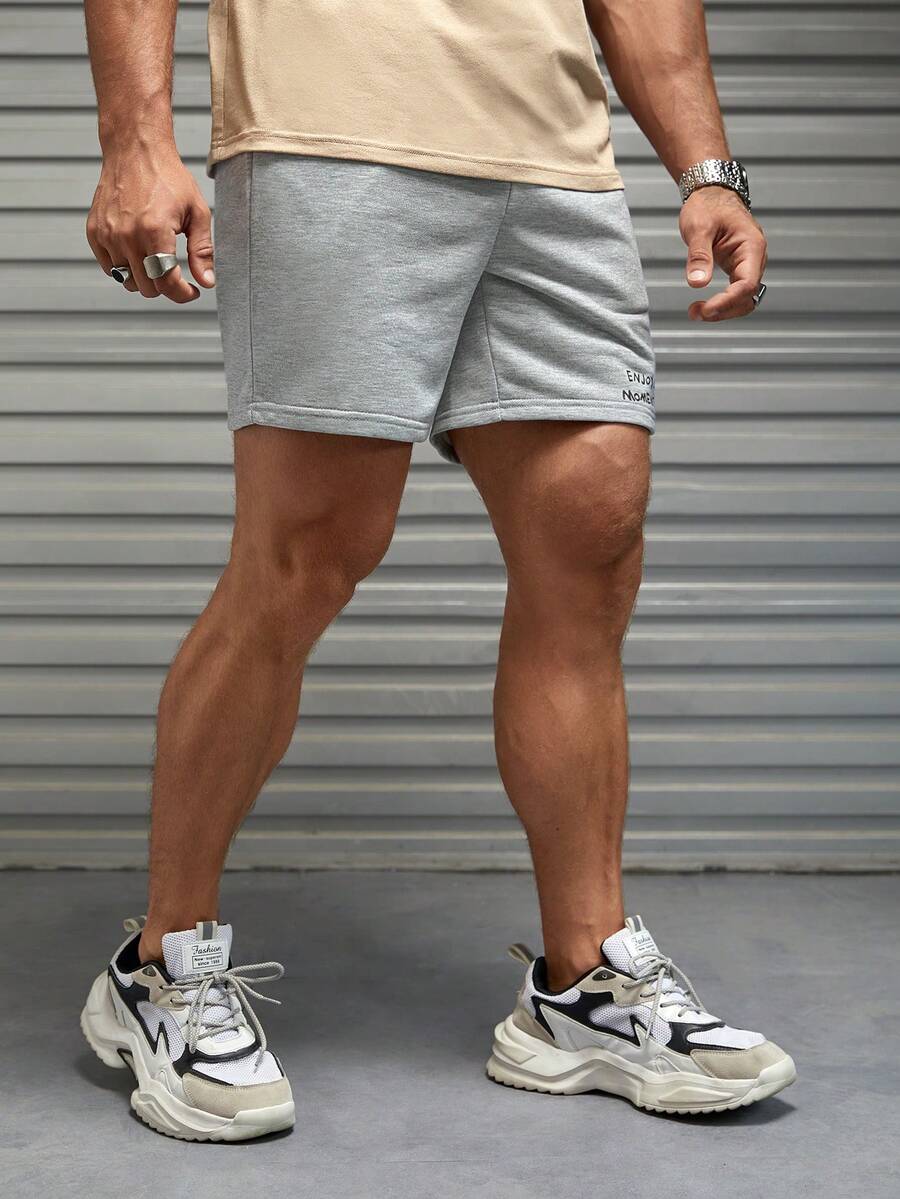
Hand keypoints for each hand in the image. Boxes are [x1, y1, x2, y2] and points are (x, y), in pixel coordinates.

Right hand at [86, 137, 213, 302]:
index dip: (183, 294)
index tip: (192, 291)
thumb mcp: (197, 212)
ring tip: (156, 259)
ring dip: (145, 278)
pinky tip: (138, 253)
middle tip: (175, 271)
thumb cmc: (168, 177)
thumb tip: (207, 281)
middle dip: (166, 285)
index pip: (167, 283)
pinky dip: (125, 268)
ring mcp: (107, 235)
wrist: (135, 150)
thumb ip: (202, 250)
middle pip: (148, 287)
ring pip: (128, 281)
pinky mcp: (94, 232)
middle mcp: (127, 236)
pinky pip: (110, 268)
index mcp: (154, 231)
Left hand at [679, 188, 766, 321]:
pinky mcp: (738, 269)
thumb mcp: (699, 228)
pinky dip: (721, 303)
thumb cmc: (708, 205)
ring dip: (722, 310)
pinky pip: (735, 293)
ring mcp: (748, 264)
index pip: (747, 284)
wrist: (711, 194)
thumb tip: (697, 283)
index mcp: (751, 246)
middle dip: (723, 310)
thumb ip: (699, 256)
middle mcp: (754, 258)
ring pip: (743, 299)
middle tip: (696, 313)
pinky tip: (703, 305)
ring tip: (696, 311)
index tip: (706, 309)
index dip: (727, 301)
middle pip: (747, 297)